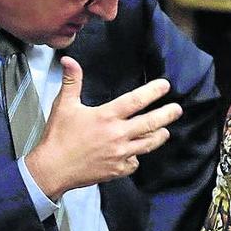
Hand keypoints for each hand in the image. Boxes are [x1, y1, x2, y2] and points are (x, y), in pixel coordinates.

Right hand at [25, 56, 182, 199]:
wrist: (53, 169)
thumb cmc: (58, 136)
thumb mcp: (64, 105)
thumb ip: (72, 81)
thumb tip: (69, 60)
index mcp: (106, 116)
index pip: (135, 101)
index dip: (153, 91)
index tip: (165, 86)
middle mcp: (117, 135)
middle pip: (150, 123)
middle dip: (167, 115)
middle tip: (177, 109)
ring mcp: (119, 154)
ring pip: (147, 144)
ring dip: (158, 136)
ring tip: (165, 131)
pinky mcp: (116, 170)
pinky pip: (134, 163)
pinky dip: (136, 158)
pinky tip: (136, 154)